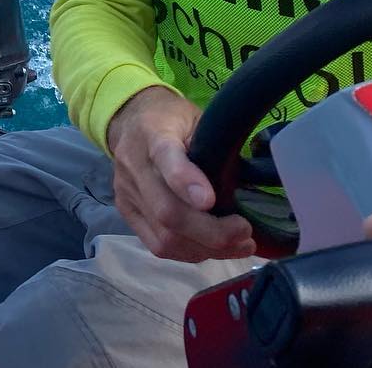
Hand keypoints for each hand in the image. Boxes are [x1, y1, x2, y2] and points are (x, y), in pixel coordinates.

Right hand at [106, 86, 255, 262]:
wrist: (131, 120)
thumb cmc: (173, 119)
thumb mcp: (196, 118)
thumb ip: (214, 145)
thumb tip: (244, 183)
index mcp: (152, 132)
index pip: (165, 157)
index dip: (186, 181)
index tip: (211, 201)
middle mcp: (133, 165)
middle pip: (167, 211)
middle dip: (211, 232)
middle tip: (244, 232)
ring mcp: (126, 193)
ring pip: (164, 236)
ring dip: (206, 248)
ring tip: (239, 245)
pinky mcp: (126, 212)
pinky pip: (158, 246)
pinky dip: (190, 253)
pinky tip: (213, 248)